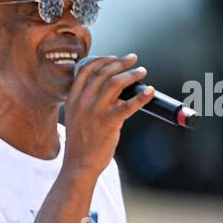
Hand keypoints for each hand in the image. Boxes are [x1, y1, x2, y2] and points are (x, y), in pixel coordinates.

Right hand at [61, 53, 155, 176]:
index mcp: (73, 99)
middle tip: (133, 59)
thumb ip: (91, 103)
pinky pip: (128, 105)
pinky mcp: (109, 122)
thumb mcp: (78, 118)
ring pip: (116, 83)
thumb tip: (116, 93)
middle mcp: (82, 102)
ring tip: (141, 72)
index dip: (103, 60)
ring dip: (131, 75)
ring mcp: (95, 112)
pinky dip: (141, 96)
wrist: (79, 164)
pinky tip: (149, 91)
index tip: (115, 58)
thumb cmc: (81, 142)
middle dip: (121, 63)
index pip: (87, 70)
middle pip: (103, 73)